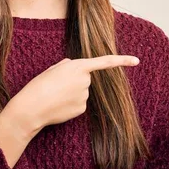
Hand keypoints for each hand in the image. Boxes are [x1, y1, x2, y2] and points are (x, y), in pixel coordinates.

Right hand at [8, 55, 139, 136]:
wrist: (32, 107)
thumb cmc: (39, 85)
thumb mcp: (53, 68)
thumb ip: (68, 66)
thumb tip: (77, 70)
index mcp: (78, 66)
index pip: (104, 62)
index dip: (122, 60)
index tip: (137, 61)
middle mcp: (85, 80)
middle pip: (85, 78)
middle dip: (74, 81)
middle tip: (56, 84)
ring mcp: (85, 95)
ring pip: (81, 92)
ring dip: (71, 93)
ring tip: (55, 95)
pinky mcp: (82, 108)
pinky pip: (79, 103)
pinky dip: (70, 104)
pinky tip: (59, 105)